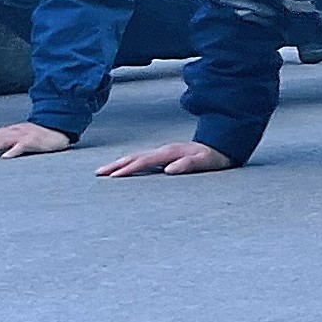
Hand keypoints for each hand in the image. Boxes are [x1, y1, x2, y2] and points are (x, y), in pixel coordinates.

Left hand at [0, 120, 74, 160]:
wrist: (59, 128)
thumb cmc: (37, 137)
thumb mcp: (17, 138)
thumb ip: (3, 143)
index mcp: (6, 132)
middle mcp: (11, 131)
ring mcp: (22, 135)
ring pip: (1, 141)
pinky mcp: (34, 140)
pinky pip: (22, 146)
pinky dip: (13, 151)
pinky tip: (5, 158)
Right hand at [95, 141, 234, 177]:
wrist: (223, 145)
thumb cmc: (214, 156)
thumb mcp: (205, 162)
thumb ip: (188, 165)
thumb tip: (169, 170)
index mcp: (170, 152)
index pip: (145, 161)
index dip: (129, 169)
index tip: (113, 176)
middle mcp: (164, 150)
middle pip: (135, 157)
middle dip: (116, 165)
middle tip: (98, 174)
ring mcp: (163, 152)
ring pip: (137, 157)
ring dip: (120, 163)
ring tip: (104, 172)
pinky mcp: (165, 155)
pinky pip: (142, 159)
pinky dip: (129, 163)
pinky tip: (123, 169)